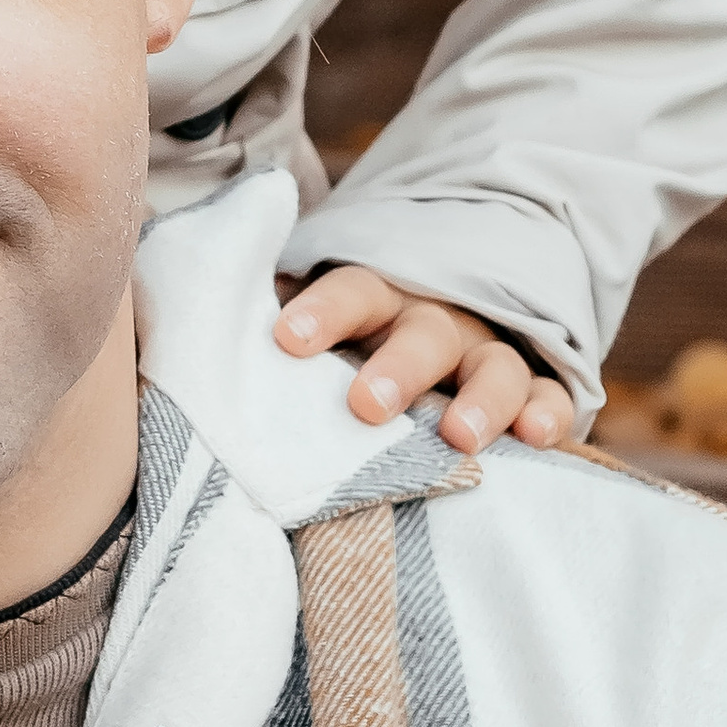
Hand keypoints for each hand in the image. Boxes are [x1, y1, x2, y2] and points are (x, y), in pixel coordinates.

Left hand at [273, 268, 576, 455]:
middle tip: (365, 405)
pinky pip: (549, 396)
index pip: (350, 290)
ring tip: (459, 436)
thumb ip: (264, 345)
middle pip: (421, 334)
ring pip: (492, 366)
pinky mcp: (534, 389)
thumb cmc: (356, 347)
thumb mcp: (320, 333)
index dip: (321, 312)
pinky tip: (538, 436)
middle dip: (397, 368)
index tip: (287, 341)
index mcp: (377, 298)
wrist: (454, 318)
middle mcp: (435, 320)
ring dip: (480, 397)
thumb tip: (177, 364)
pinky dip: (547, 414)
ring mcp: (489, 352)